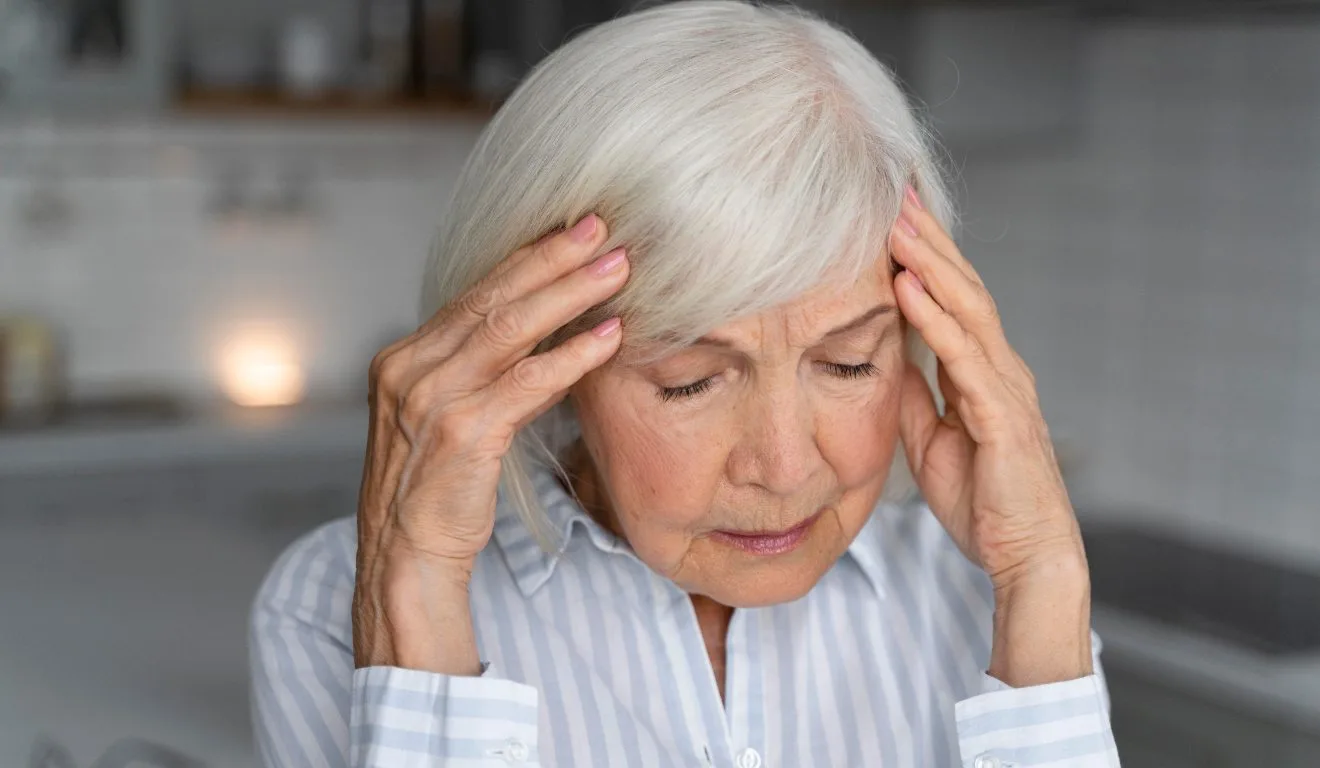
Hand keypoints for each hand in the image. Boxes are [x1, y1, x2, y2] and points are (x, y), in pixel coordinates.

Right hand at [352, 214, 627, 671]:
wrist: (405, 560)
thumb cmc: (436, 493)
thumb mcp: (449, 419)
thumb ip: (481, 374)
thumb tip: (542, 334)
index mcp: (405, 359)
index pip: (474, 294)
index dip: (526, 259)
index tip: (572, 230)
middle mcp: (410, 368)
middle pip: (492, 298)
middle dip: (552, 258)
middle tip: (602, 227)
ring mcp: (430, 398)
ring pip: (510, 328)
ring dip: (570, 293)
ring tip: (619, 269)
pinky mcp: (461, 432)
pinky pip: (525, 382)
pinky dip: (571, 357)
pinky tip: (610, 337)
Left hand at [890, 187, 1091, 684]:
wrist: (1025, 557)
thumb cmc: (985, 502)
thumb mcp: (931, 440)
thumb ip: (916, 396)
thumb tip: (887, 358)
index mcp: (982, 373)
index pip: (952, 299)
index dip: (924, 256)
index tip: (891, 216)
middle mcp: (1000, 369)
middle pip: (962, 288)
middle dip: (928, 239)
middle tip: (894, 192)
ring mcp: (1006, 388)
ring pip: (967, 309)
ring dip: (928, 262)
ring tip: (895, 223)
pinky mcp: (1004, 417)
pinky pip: (964, 358)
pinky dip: (935, 319)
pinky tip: (906, 288)